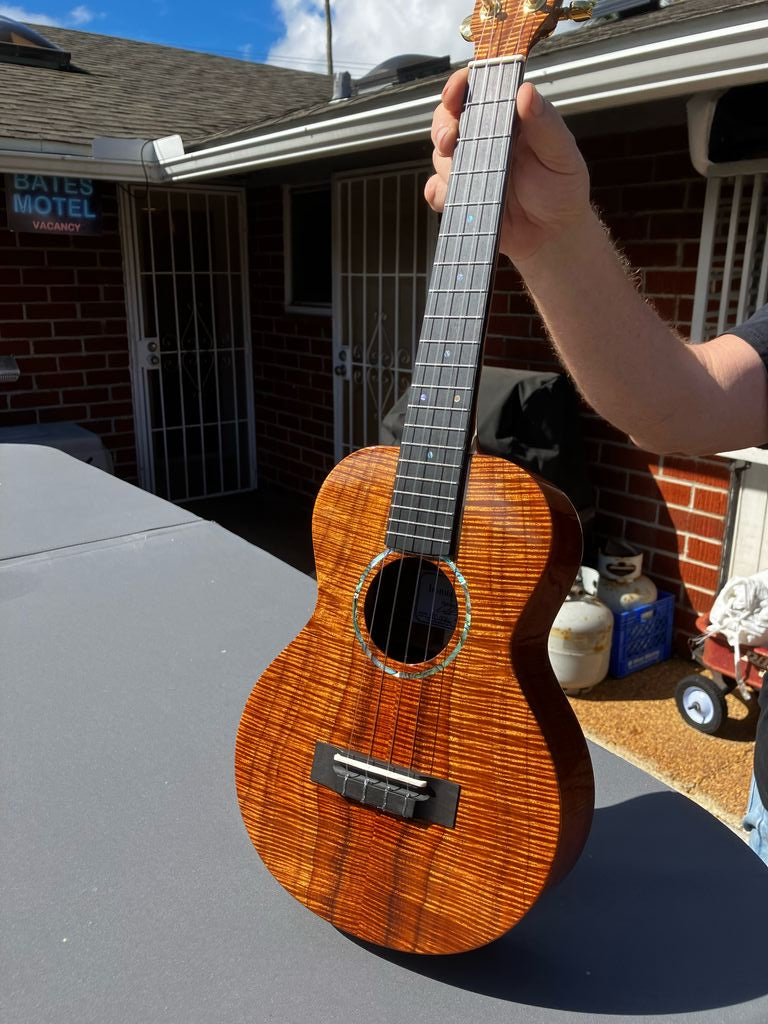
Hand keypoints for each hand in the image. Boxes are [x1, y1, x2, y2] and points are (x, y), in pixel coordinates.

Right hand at [424, 68, 591, 264]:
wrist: (552, 238)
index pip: (477, 92)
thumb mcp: (561, 154)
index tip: (456, 92)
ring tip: (465, 176)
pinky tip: (454, 199)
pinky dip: (439, 194)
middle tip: (449, 140)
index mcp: (508, 120)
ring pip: (439, 156)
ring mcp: (470, 169)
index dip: (461, 86)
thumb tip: (526, 91)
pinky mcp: (461, 197)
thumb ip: (545, 123)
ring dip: (446, 164)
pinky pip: (436, 191)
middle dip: (442, 126)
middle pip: (447, 120)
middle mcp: (485, 141)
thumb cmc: (562, 191)